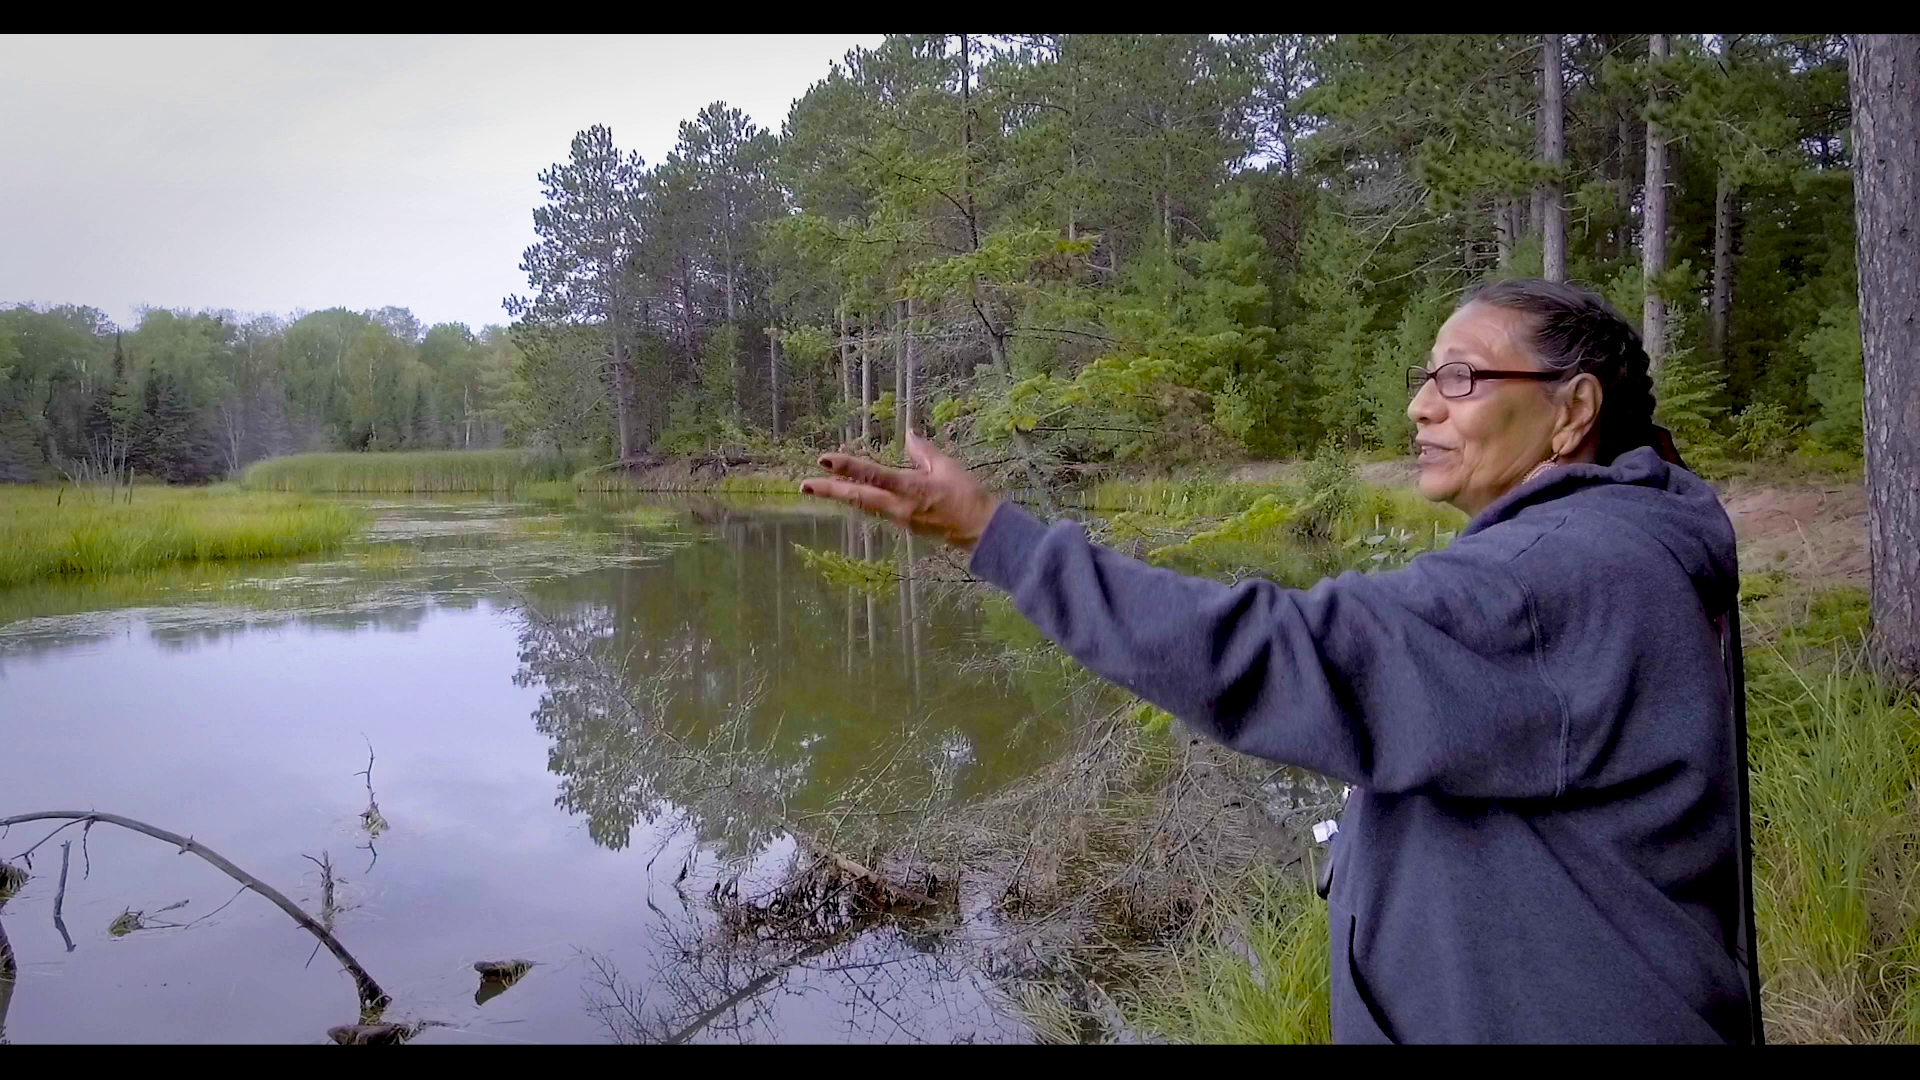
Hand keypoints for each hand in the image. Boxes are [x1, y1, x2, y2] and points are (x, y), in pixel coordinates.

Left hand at [800, 431, 1001, 550]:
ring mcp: (900, 519)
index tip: (824, 459)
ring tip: (819, 488)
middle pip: (858, 497)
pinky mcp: (905, 525)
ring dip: (842, 496)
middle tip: (804, 485)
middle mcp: (899, 507)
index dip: (847, 467)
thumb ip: (923, 452)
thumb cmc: (968, 496)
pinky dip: (861, 501)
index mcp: (910, 489)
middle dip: (830, 490)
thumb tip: (908, 434)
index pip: (873, 475)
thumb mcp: (948, 468)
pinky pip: (877, 511)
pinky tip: (850, 495)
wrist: (982, 531)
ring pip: (864, 505)